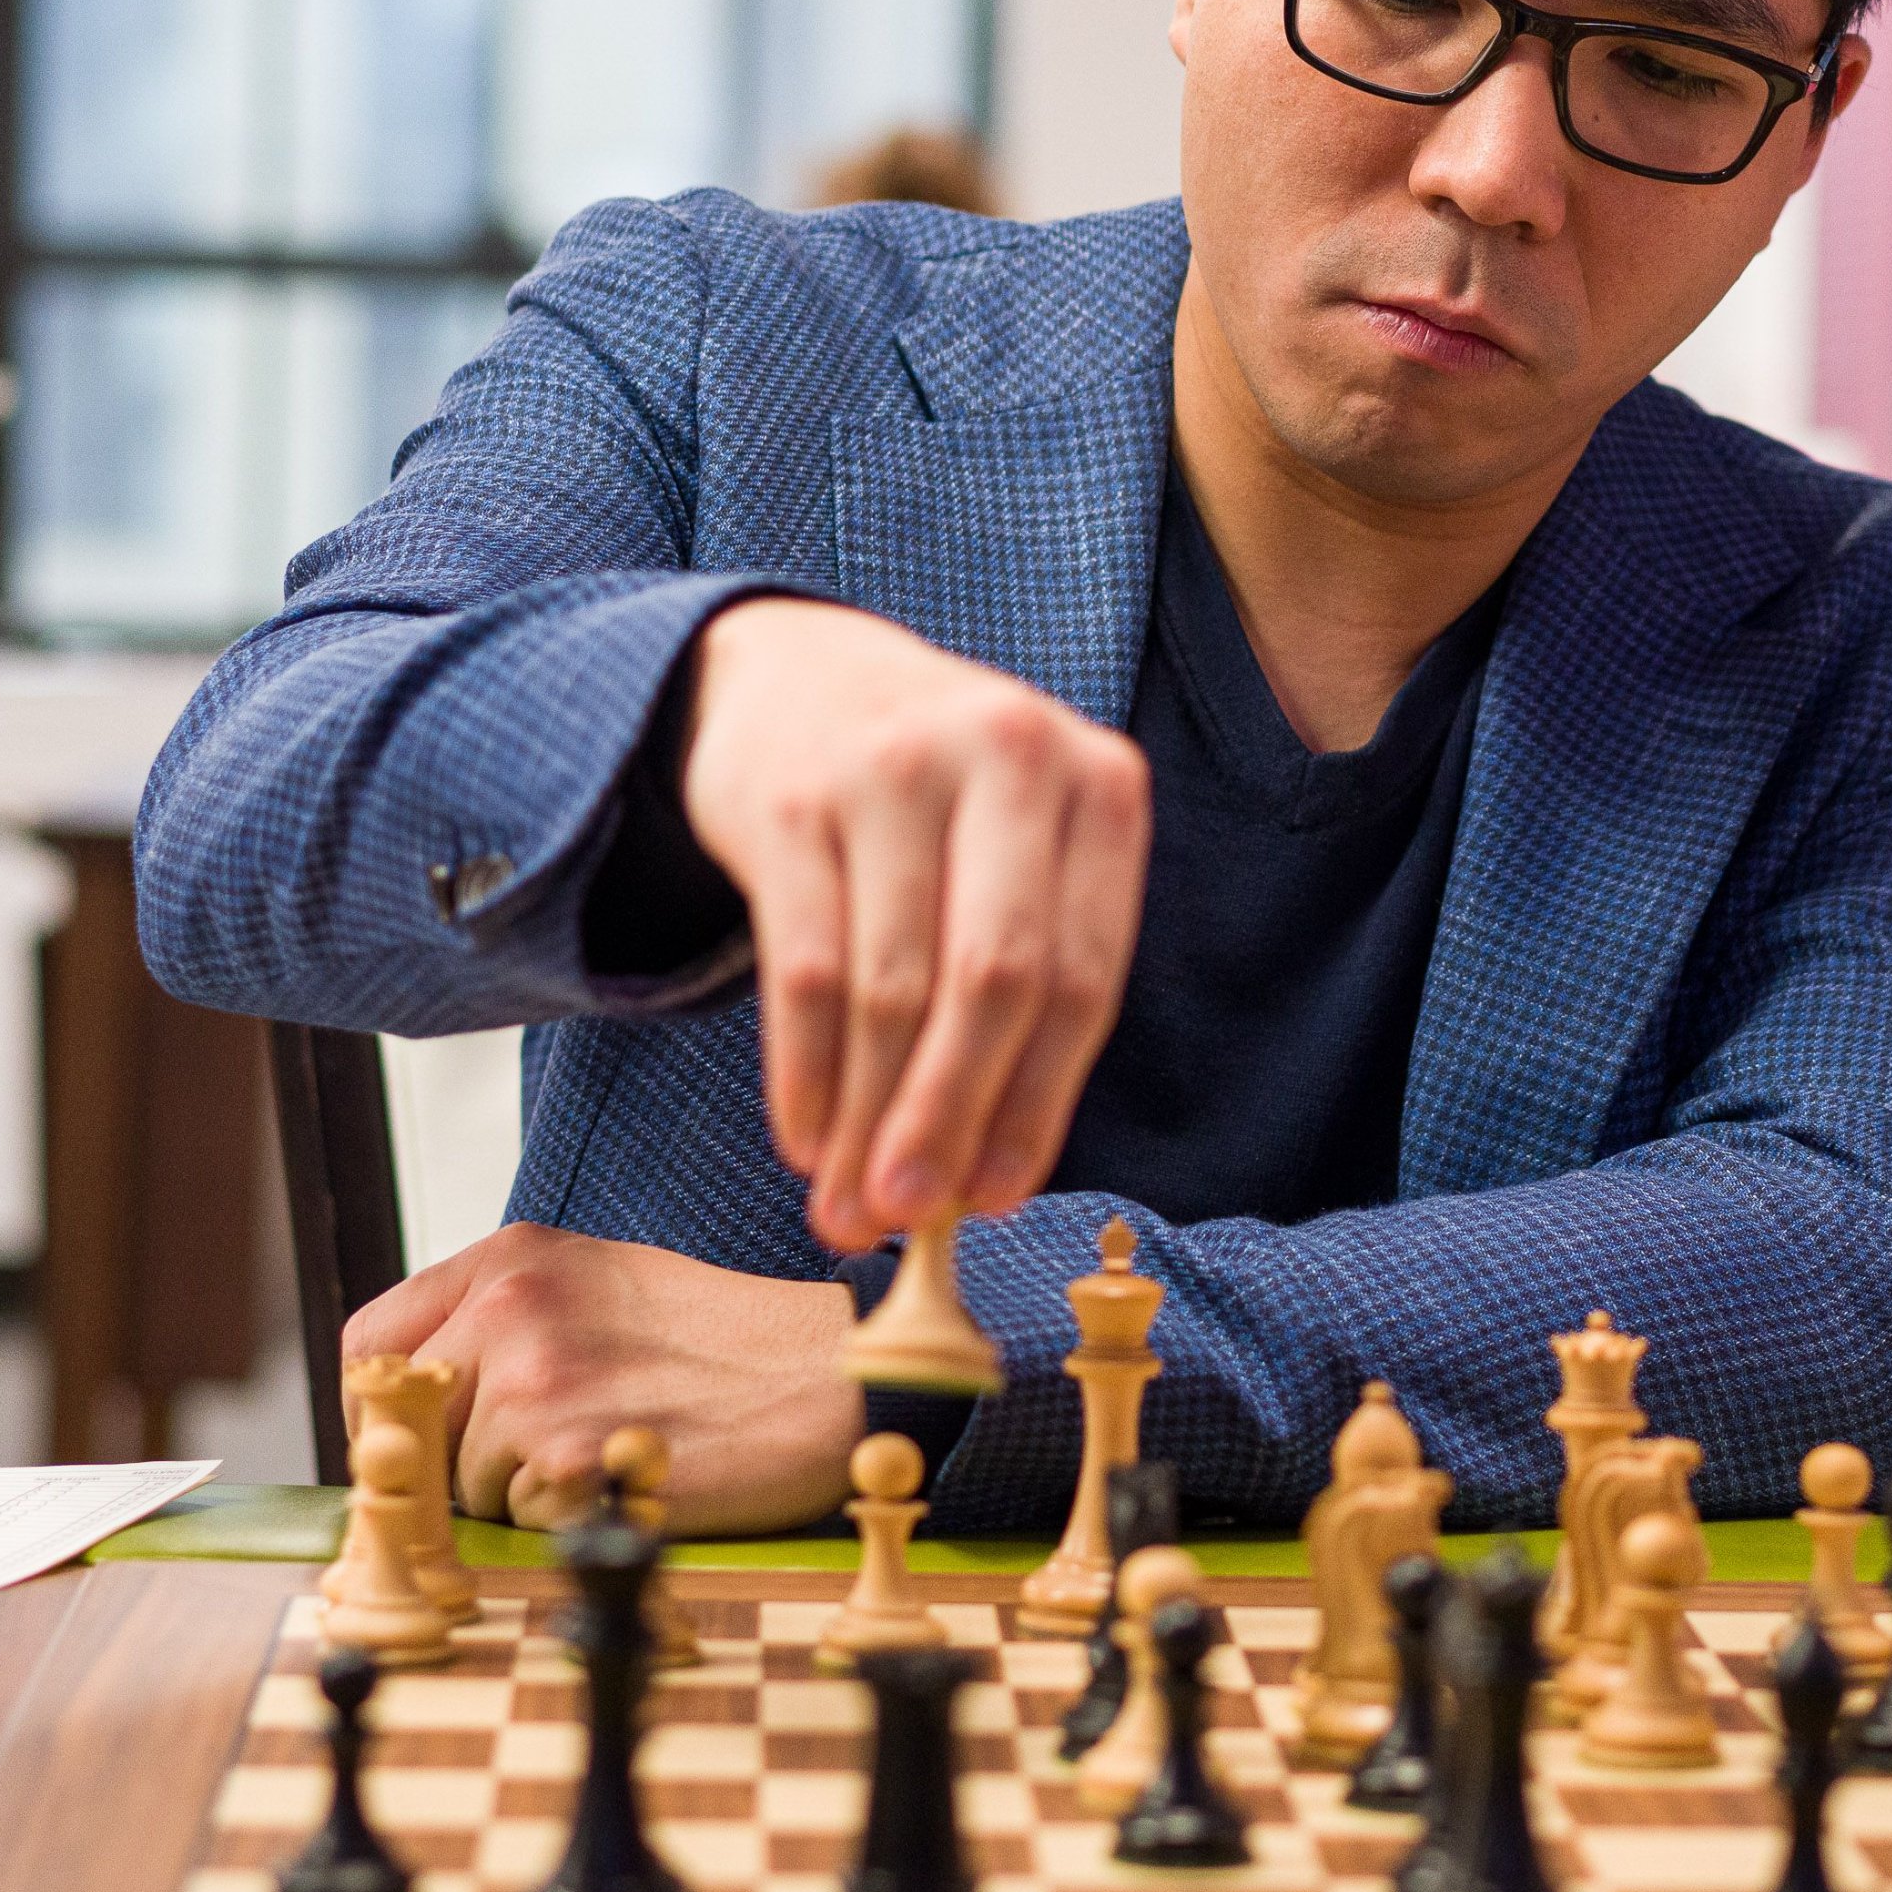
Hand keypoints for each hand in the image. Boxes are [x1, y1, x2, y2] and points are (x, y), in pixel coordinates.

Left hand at [345, 1223, 862, 1533]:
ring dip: (520, 1494)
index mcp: (513, 1257)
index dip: (386, 1410)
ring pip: (461, 1484)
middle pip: (409, 1425)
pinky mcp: (564, 1457)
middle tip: (546, 1460)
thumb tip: (420, 1396)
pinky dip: (566, 1519)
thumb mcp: (602, 1283)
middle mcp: (509, 1307)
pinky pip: (519, 1521)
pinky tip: (630, 1480)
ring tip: (611, 1455)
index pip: (373, 1344)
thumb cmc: (730, 1342)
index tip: (420, 1441)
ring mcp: (532, 1381)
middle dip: (459, 1460)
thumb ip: (505, 1318)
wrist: (833, 1380)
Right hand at [678, 596, 1149, 1250]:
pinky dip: (805, 1074)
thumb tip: (986, 1177)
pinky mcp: (792, 797)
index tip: (998, 1200)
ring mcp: (895, 768)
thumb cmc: (940, 801)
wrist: (799, 671)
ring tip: (849, 1205)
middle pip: (993, 982)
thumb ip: (1028, 983)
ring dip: (868, 1120)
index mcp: (1099, 784)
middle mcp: (1007, 758)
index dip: (1038, 1105)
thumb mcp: (1020, 846)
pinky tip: (806, 1138)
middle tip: (909, 1220)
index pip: (1083, 977)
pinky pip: (803, 969)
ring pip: (891, 988)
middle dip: (950, 1120)